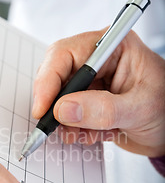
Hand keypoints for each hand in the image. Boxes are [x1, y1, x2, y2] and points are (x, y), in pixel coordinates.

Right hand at [32, 30, 164, 157]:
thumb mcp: (139, 109)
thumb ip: (103, 110)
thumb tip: (63, 109)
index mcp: (112, 47)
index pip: (65, 54)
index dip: (48, 81)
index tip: (43, 109)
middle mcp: (97, 60)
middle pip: (56, 75)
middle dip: (55, 104)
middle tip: (54, 127)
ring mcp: (92, 81)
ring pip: (59, 98)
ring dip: (67, 121)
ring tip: (86, 134)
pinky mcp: (88, 100)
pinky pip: (67, 114)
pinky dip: (75, 129)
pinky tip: (95, 135)